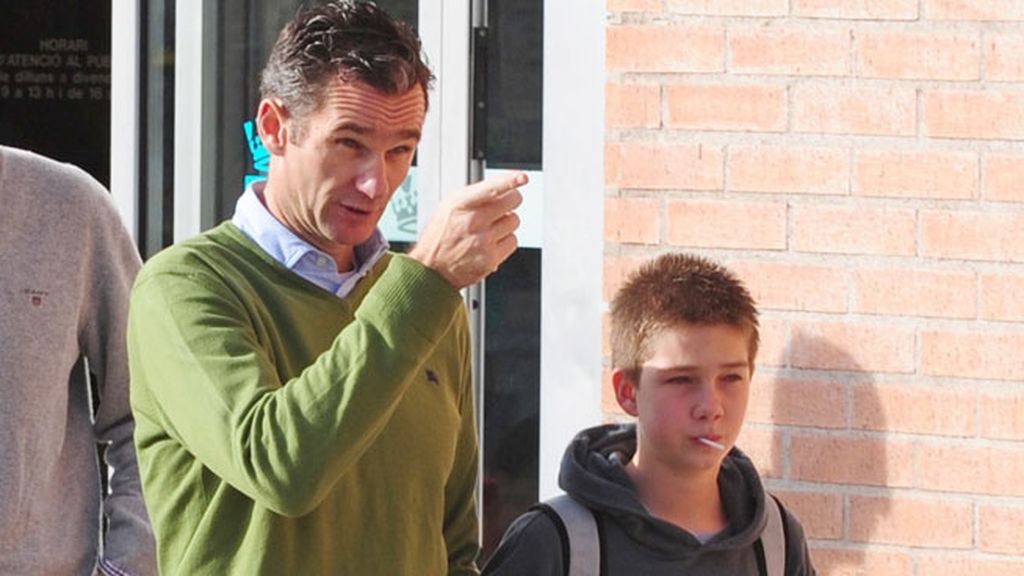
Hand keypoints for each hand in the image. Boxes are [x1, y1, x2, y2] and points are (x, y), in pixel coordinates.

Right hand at [409, 171, 526, 288]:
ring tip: (489, 229)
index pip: (491, 188)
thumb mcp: (450, 206)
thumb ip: (475, 194)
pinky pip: (513, 241)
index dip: (510, 181)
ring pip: (514, 221)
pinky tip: (490, 243)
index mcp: (460, 204)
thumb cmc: (441, 235)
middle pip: (512, 202)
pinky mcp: (491, 258)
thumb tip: (505, 185)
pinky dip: (505, 241)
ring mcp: (483, 241)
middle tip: (502, 207)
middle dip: (510, 201)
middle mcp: (472, 221)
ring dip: (506, 223)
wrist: (431, 269)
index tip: (523, 178)